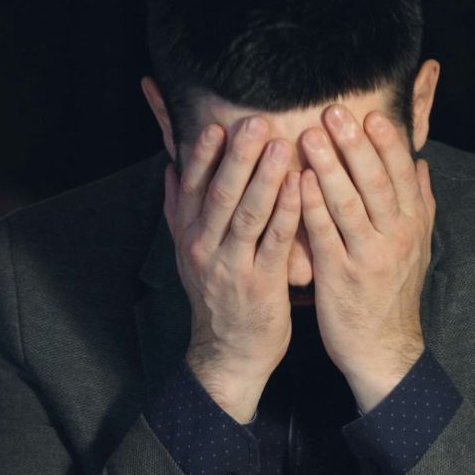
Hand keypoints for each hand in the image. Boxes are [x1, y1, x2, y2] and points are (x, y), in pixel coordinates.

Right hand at [166, 116, 303, 422]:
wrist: (229, 353)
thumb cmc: (218, 296)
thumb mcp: (191, 254)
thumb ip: (180, 211)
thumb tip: (171, 168)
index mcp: (189, 236)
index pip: (193, 187)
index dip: (204, 155)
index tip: (218, 123)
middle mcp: (205, 248)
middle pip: (220, 194)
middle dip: (238, 156)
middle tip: (256, 122)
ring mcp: (233, 266)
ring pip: (248, 215)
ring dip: (265, 177)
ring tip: (283, 144)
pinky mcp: (262, 284)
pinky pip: (275, 242)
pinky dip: (288, 212)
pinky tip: (303, 186)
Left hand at [298, 105, 435, 412]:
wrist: (384, 350)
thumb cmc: (393, 294)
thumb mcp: (418, 248)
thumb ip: (421, 204)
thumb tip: (422, 163)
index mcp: (414, 225)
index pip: (401, 173)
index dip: (386, 142)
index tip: (369, 114)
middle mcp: (396, 237)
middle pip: (375, 181)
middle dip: (354, 143)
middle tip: (333, 111)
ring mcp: (369, 257)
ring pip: (349, 203)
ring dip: (329, 167)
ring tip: (310, 135)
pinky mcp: (341, 277)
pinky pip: (325, 235)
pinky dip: (312, 206)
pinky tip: (296, 182)